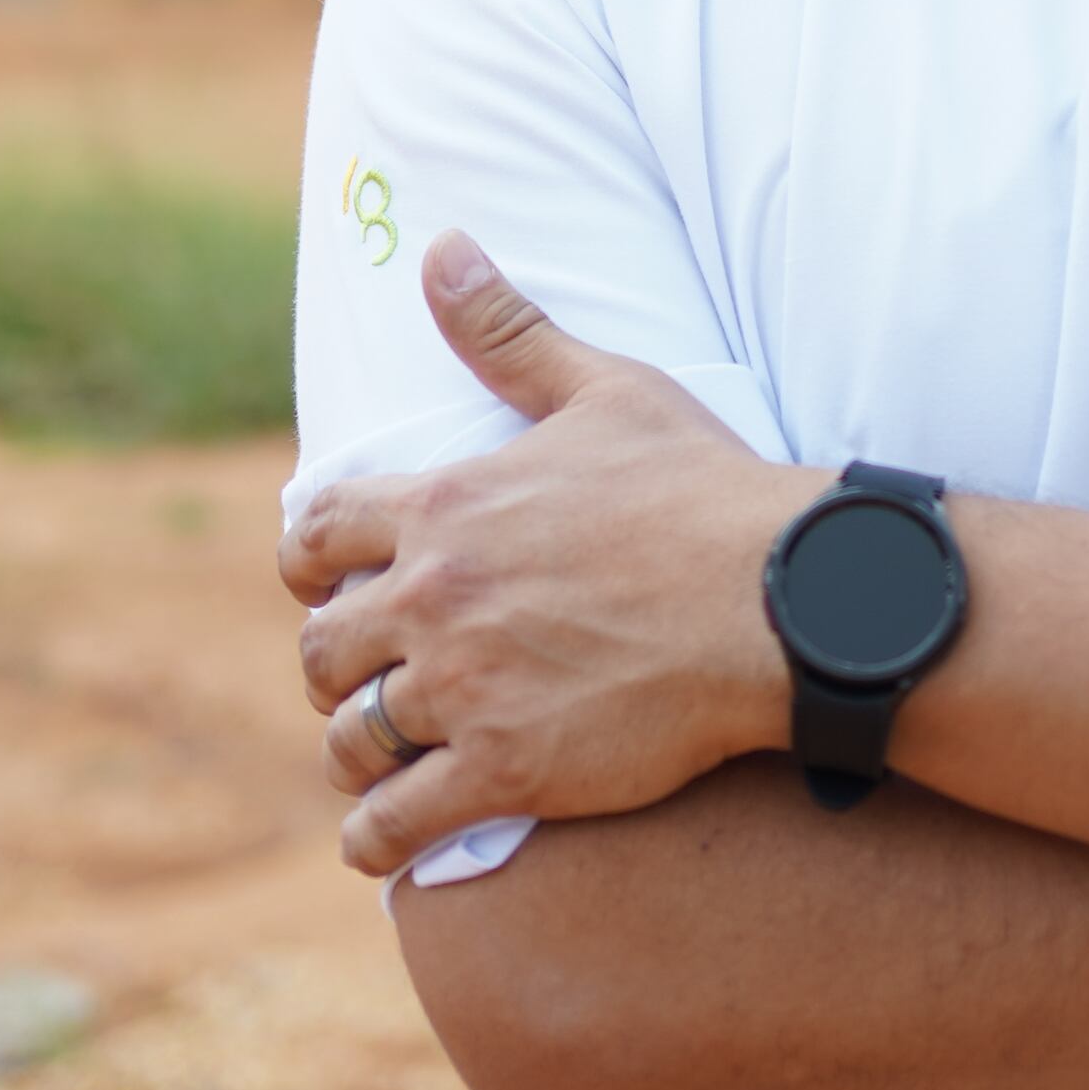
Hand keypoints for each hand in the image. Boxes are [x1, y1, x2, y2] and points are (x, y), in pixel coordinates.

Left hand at [281, 232, 812, 879]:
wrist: (779, 600)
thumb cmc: (699, 489)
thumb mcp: (602, 390)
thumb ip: (509, 330)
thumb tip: (440, 247)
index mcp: (443, 508)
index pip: (316, 536)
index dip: (309, 564)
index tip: (326, 583)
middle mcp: (434, 600)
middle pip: (322, 647)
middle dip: (336, 664)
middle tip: (367, 677)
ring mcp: (464, 691)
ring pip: (351, 737)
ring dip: (355, 749)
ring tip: (379, 760)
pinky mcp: (505, 773)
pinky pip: (397, 823)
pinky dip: (377, 840)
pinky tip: (386, 842)